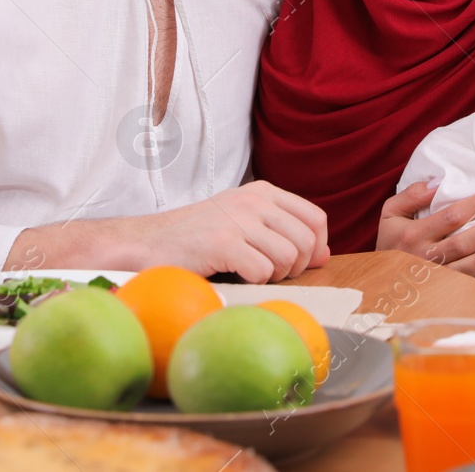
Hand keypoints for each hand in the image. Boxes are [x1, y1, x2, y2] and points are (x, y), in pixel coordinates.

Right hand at [142, 181, 330, 282]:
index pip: (315, 218)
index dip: (317, 246)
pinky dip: (254, 282)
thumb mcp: (245, 222)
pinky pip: (263, 271)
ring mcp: (239, 220)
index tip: (301, 263)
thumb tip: (325, 254)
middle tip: (270, 272)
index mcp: (263, 192)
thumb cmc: (198, 236)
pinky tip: (236, 275)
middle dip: (295, 267)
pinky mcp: (223, 242)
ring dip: (274, 275)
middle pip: (306, 241)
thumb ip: (284, 233)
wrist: (149, 241)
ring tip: (251, 272)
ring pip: (288, 257)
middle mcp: (254, 200)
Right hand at [375, 180, 474, 276]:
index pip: (452, 215)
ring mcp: (435, 276)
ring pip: (467, 263)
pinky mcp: (443, 290)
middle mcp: (425, 256)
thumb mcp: (390, 213)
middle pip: (463, 240)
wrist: (380, 281)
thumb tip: (439, 182)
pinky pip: (467, 281)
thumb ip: (412, 195)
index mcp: (413, 234)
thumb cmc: (390, 242)